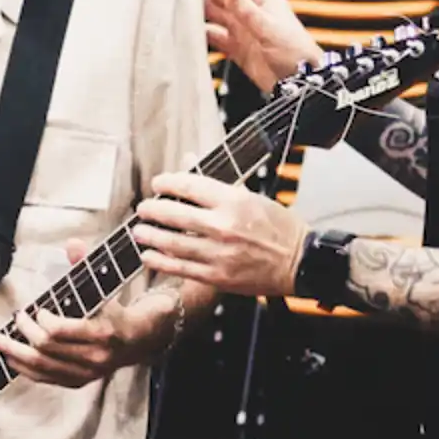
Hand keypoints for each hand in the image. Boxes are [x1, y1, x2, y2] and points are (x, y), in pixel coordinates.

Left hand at [0, 240, 169, 387]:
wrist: (138, 340)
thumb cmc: (115, 310)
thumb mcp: (105, 286)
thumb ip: (86, 265)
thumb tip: (72, 243)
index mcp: (103, 333)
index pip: (62, 331)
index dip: (43, 320)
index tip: (37, 309)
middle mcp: (94, 357)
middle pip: (47, 349)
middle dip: (24, 332)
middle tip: (16, 316)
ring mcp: (86, 373)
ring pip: (41, 367)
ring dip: (15, 352)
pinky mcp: (78, 381)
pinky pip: (44, 379)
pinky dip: (23, 368)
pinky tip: (9, 356)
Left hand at [131, 171, 312, 297]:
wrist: (299, 262)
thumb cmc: (278, 227)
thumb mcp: (251, 197)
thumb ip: (216, 184)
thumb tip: (187, 162)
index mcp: (233, 200)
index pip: (189, 185)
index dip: (166, 182)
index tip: (157, 183)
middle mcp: (223, 225)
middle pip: (174, 213)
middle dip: (152, 209)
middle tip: (143, 209)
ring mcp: (219, 253)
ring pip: (172, 242)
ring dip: (150, 235)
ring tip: (139, 231)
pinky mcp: (217, 276)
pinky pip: (179, 267)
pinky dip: (159, 261)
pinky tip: (148, 255)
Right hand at [188, 0, 323, 89]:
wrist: (299, 83)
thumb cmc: (295, 53)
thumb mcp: (270, 28)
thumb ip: (247, 10)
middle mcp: (250, 8)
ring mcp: (242, 27)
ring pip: (214, 10)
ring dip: (197, 5)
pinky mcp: (237, 46)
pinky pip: (215, 34)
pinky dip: (202, 32)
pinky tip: (190, 30)